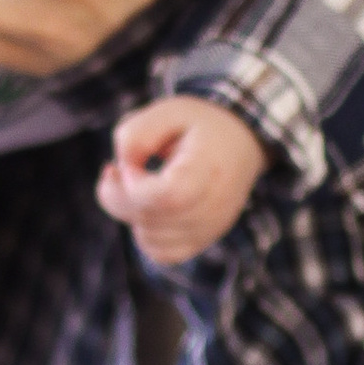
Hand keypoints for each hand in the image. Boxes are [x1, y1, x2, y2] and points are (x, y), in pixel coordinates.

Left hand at [96, 98, 266, 267]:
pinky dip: (145, 233)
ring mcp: (210, 229)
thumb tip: (120, 171)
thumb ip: (136, 135)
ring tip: (142, 183)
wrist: (242, 141)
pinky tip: (149, 207)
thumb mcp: (167, 110)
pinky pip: (161, 253)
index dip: (133, 185)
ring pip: (148, 239)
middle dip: (120, 196)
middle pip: (150, 220)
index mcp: (208, 170)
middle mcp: (214, 207)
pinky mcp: (204, 240)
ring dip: (131, 214)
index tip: (128, 164)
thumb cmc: (200, 124)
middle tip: (124, 167)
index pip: (165, 198)